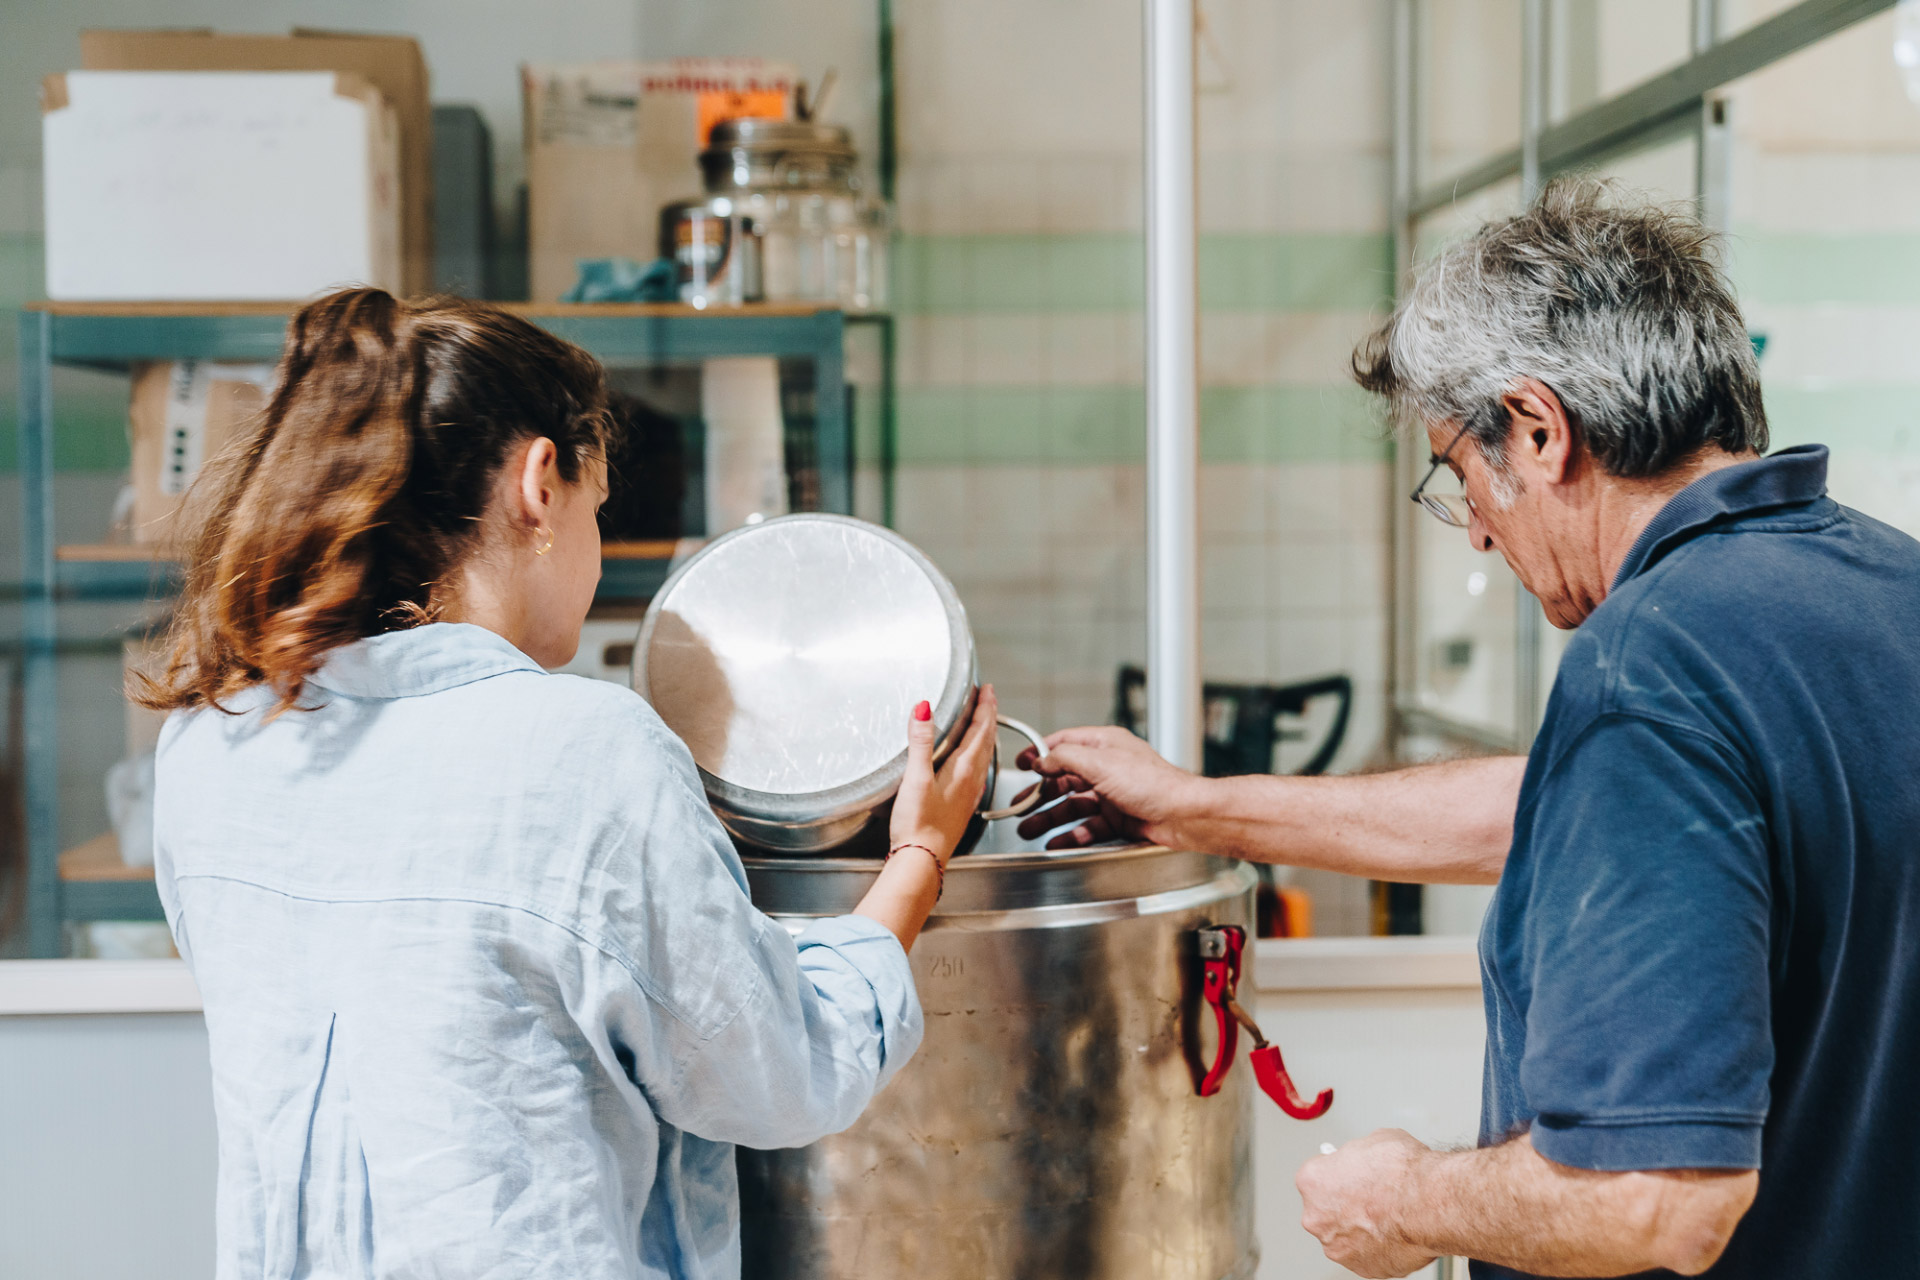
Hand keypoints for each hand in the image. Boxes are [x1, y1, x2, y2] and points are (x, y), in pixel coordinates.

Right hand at [891, 685, 998, 863]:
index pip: (980, 729)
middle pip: (986, 741)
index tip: (988, 689)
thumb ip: (921, 742)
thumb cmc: (918, 825)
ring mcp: (968, 794)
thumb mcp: (915, 778)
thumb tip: (923, 708)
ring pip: (984, 757)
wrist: (922, 862)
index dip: (985, 707)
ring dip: (985, 736)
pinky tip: (972, 765)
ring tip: (984, 724)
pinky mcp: (961, 807)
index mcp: (963, 769)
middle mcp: (971, 780)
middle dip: (989, 717)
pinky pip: (976, 773)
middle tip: (990, 699)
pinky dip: (978, 757)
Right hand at [1012, 725, 1202, 848]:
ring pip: (1073, 806)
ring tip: (1028, 829)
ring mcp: (1113, 795)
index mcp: (1104, 745)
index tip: (1021, 764)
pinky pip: (1088, 827)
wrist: (1183, 816)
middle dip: (1040, 794)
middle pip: (1064, 780)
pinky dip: (1071, 834)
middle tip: (1019, 806)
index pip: (1064, 744)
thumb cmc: (1154, 784)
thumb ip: (1066, 758)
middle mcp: (1107, 768)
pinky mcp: (1118, 819)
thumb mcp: (1101, 762)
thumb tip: (1042, 759)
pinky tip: (1055, 842)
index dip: (1040, 754)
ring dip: (1049, 818)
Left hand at [1297, 1130, 1436, 1278]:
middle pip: (1327, 1209)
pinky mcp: (1363, 1268)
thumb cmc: (1403, 1173)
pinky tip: (1396, 1232)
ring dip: (1361, 1228)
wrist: (1428, 1203)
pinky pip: (1368, 1255)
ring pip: (1346, 1236)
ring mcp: (1338, 1246)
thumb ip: (1359, 1156)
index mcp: (1312, 1181)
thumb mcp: (1374, 1140)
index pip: (1317, 1177)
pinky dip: (1380, 1247)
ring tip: (1388, 1215)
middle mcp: (1317, 1217)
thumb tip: (1366, 1158)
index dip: (1340, 1174)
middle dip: (1346, 1204)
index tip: (1351, 1175)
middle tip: (1371, 1196)